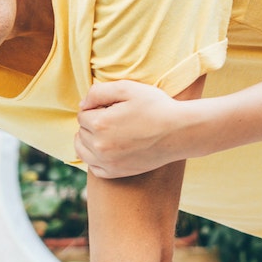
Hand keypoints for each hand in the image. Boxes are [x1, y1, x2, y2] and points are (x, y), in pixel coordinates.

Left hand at [76, 80, 195, 178]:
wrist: (179, 132)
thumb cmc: (155, 107)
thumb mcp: (128, 88)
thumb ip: (98, 92)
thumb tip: (82, 105)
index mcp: (100, 124)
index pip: (82, 114)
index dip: (96, 108)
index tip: (112, 107)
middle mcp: (100, 146)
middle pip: (82, 132)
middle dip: (92, 124)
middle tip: (114, 119)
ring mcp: (108, 163)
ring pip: (83, 151)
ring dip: (89, 141)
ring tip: (107, 133)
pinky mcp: (117, 173)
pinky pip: (94, 168)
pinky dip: (96, 159)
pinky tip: (108, 150)